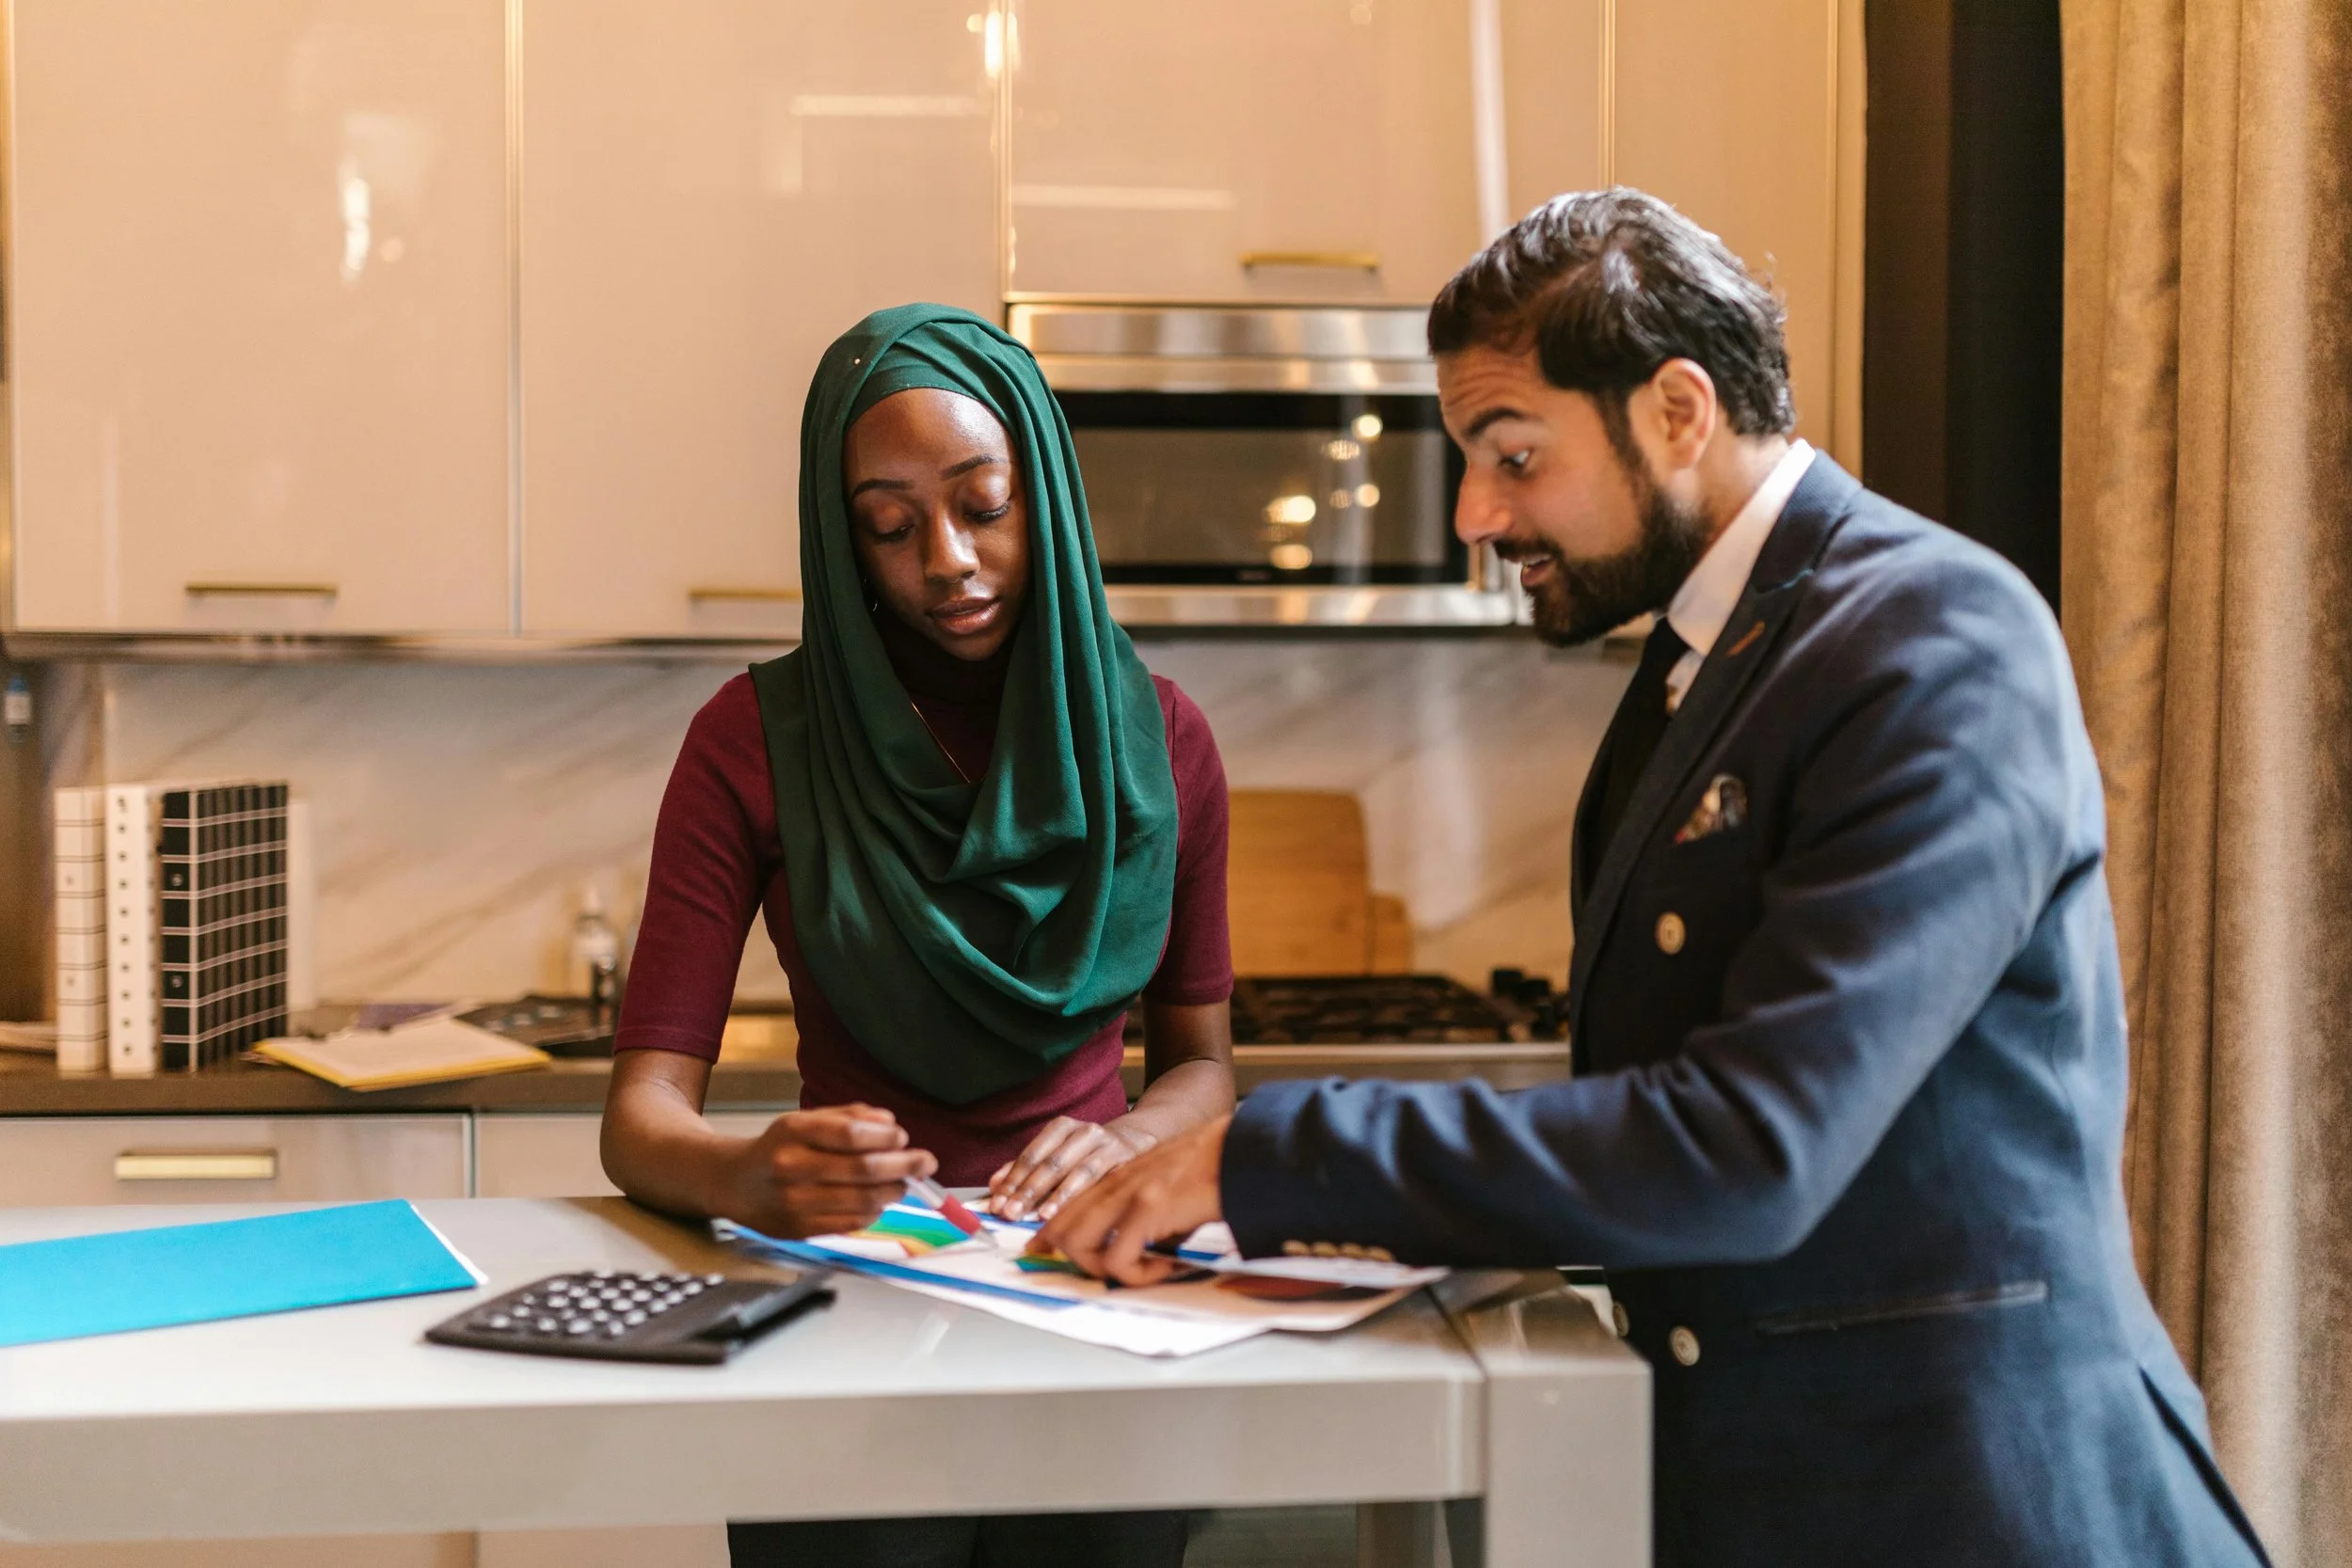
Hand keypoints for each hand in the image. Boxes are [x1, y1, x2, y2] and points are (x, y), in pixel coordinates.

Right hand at [712, 1103, 935, 1239]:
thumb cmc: (778, 1147)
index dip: (885, 1137)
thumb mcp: (806, 1121)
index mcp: (793, 1132)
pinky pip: (851, 1223)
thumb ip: (848, 1117)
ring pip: (862, 1200)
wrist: (733, 1184)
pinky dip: (874, 1212)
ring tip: (904, 1183)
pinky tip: (879, 1201)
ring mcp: (796, 1203)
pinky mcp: (800, 1230)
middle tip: (926, 1163)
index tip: (903, 1138)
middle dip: (903, 1166)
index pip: (850, 1135)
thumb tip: (889, 1123)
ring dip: (894, 1191)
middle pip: (863, 1170)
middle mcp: (792, 1167)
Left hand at [988, 1116, 1151, 1221]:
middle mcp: (1086, 1132)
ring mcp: (1109, 1146)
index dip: (1013, 1180)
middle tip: (1011, 1213)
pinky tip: (1079, 1214)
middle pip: (1052, 1163)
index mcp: (1063, 1127)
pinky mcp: (1129, 1162)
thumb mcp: (1057, 1153)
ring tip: (1041, 1217)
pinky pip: (1106, 1183)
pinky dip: (1089, 1199)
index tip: (997, 1203)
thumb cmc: (1088, 1154)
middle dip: (1029, 1190)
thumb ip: (1026, 1168)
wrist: (1138, 1141)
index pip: (1032, 1155)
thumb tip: (995, 1184)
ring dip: (1058, 1196)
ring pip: (1080, 1172)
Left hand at [1036, 1115, 1228, 1284]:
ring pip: (1079, 1244)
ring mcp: (1128, 1194)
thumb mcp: (1163, 1188)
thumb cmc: (1210, 1173)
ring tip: (1139, 1271)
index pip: (1067, 1205)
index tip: (1040, 1250)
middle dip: (1069, 1259)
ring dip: (1104, 1269)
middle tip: (1100, 1275)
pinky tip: (1163, 1267)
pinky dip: (1136, 1275)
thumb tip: (1136, 1252)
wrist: (1238, 1151)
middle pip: (1064, 1228)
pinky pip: (1118, 1260)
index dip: (1050, 1231)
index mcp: (1116, 1176)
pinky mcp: (1148, 1209)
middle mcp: (1114, 1183)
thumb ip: (1141, 1213)